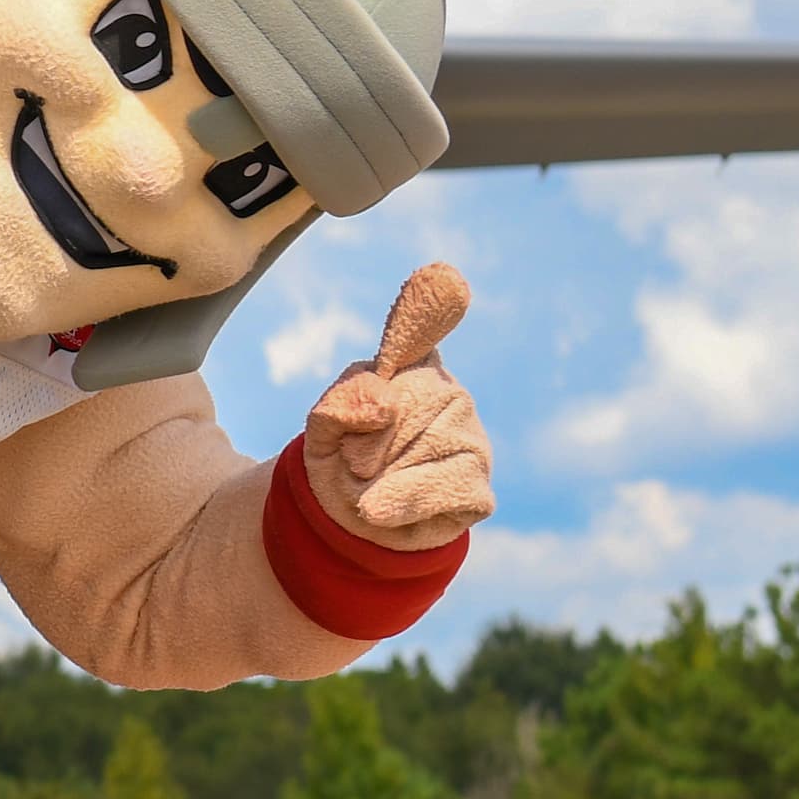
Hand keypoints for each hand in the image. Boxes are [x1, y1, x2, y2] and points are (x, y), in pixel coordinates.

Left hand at [295, 263, 490, 547]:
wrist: (349, 521)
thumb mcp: (322, 427)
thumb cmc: (340, 458)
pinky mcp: (477, 488)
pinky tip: (377, 509)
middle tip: (351, 463)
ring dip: (378, 477)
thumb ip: (341, 404)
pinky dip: (404, 499)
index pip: (420, 332)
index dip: (427, 309)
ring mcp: (471, 440)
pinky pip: (445, 488)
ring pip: (428, 448)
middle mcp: (449, 395)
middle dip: (370, 439)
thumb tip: (383, 405)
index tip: (443, 277)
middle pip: (413, 402)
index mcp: (413, 367)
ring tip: (365, 488)